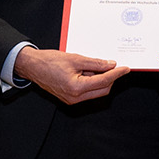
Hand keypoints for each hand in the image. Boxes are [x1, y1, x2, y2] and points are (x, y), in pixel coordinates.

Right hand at [14, 47, 129, 104]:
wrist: (32, 66)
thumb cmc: (49, 62)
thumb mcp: (75, 58)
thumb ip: (95, 63)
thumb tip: (111, 65)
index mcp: (76, 88)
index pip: (104, 81)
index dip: (116, 74)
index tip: (125, 68)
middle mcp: (75, 98)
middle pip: (102, 90)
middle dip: (110, 78)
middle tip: (114, 65)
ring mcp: (72, 100)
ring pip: (95, 91)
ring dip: (100, 79)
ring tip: (94, 65)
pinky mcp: (70, 97)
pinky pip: (87, 91)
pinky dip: (92, 81)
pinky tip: (89, 71)